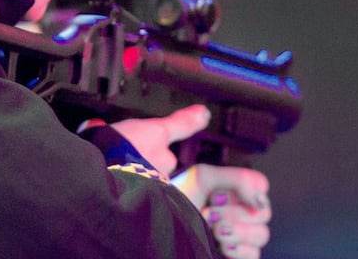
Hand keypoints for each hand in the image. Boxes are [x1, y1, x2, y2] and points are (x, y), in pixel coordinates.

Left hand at [110, 105, 271, 258]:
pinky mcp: (201, 248)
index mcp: (195, 183)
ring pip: (254, 237)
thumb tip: (201, 113)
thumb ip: (180, 125)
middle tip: (219, 206)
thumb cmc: (118, 161)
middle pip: (256, 214)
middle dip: (248, 210)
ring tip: (216, 223)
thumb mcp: (151, 135)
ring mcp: (202, 231)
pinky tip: (221, 239)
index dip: (251, 187)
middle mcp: (203, 209)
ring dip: (245, 230)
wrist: (101, 188)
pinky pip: (243, 257)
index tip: (245, 188)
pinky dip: (242, 250)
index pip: (244, 188)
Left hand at [173, 164, 270, 258]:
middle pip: (264, 212)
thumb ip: (240, 179)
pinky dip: (238, 250)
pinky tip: (220, 246)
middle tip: (208, 212)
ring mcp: (237, 236)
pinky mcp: (236, 255)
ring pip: (261, 234)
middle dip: (233, 213)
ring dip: (235, 231)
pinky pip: (254, 255)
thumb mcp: (203, 177)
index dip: (246, 189)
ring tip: (211, 229)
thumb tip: (262, 199)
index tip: (218, 194)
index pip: (260, 185)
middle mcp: (237, 211)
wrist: (159, 227)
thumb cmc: (176, 199)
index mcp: (231, 189)